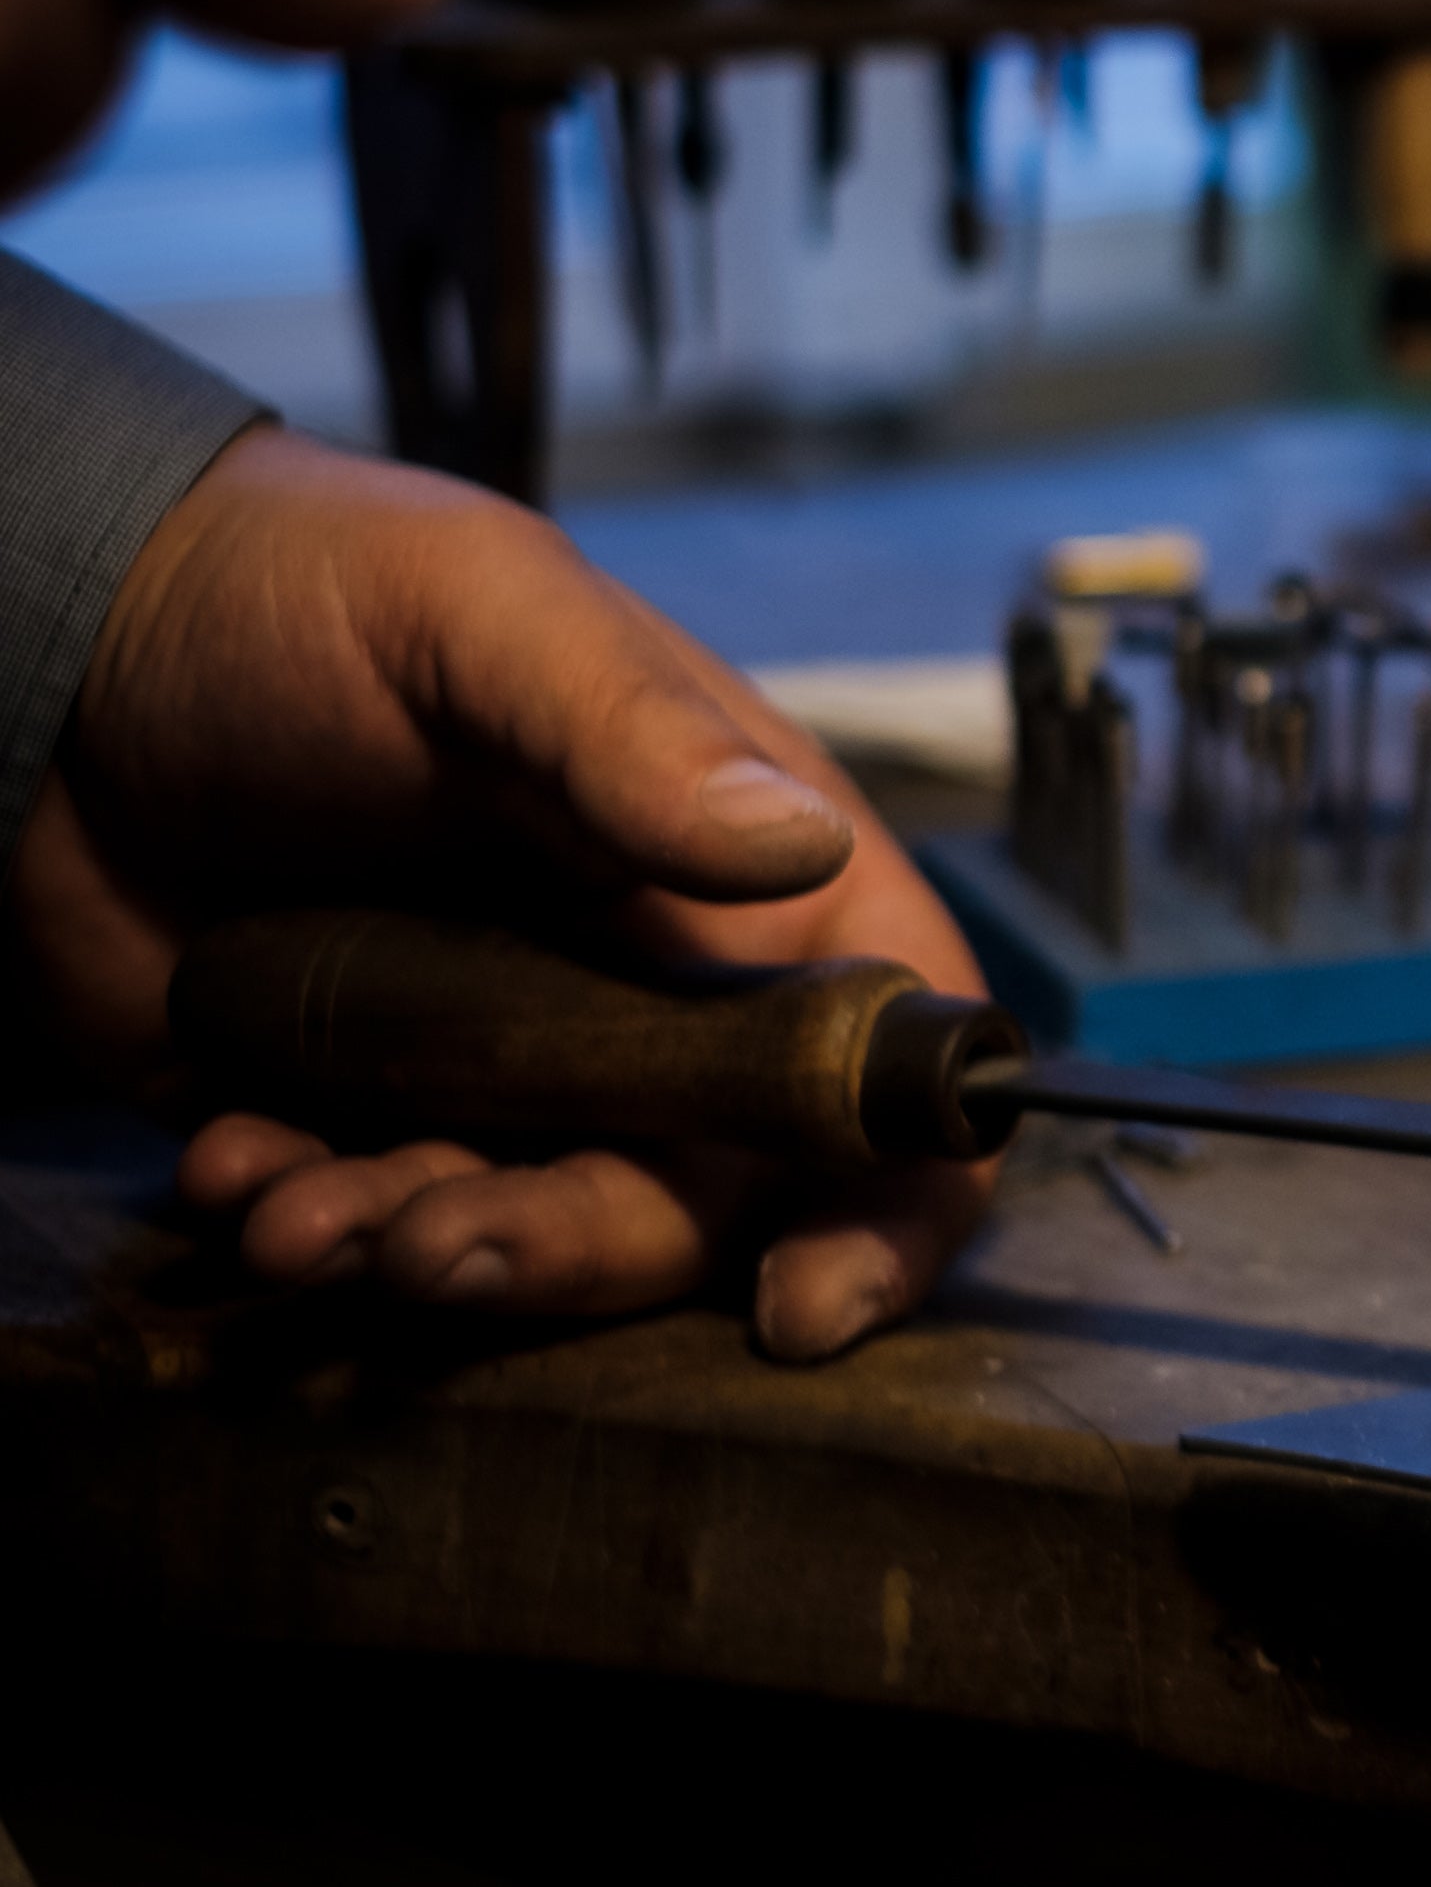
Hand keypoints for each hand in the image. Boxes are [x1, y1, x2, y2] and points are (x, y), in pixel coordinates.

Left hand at [12, 431, 996, 1359]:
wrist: (55, 627)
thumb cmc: (297, 584)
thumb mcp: (477, 614)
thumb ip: (634, 733)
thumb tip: (798, 847)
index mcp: (736, 879)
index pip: (883, 1054)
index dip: (891, 1194)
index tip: (799, 1302)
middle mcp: (648, 988)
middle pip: (699, 1192)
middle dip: (576, 1248)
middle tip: (437, 1246)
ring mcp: (502, 1059)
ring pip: (529, 1227)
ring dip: (422, 1248)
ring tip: (294, 1218)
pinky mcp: (353, 1105)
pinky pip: (364, 1218)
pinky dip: (303, 1223)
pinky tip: (229, 1167)